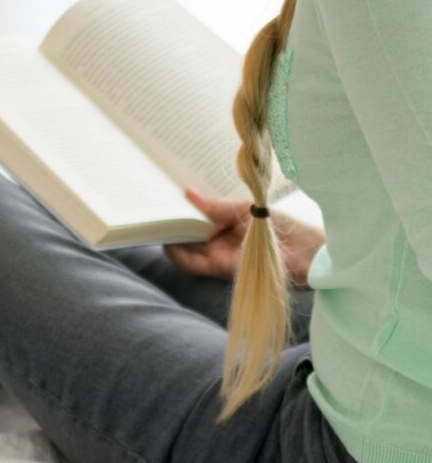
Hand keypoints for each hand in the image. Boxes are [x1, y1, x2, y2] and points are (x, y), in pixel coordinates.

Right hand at [164, 189, 324, 285]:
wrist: (309, 253)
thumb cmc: (286, 227)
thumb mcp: (246, 208)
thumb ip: (215, 206)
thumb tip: (187, 193)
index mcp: (228, 224)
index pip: (196, 218)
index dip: (180, 211)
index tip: (164, 199)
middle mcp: (221, 241)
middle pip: (187, 234)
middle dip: (170, 224)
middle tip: (153, 211)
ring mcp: (220, 255)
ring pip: (184, 250)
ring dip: (169, 239)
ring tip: (155, 225)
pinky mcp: (221, 269)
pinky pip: (192, 264)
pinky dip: (177, 254)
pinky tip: (168, 242)